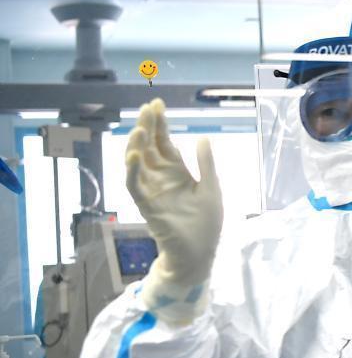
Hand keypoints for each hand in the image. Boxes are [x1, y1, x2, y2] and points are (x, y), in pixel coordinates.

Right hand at [126, 99, 222, 323]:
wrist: (200, 253)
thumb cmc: (206, 223)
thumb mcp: (211, 187)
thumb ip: (206, 163)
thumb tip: (202, 137)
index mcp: (178, 172)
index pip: (164, 143)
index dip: (160, 124)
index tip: (156, 104)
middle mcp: (161, 178)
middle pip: (149, 148)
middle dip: (147, 127)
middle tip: (146, 108)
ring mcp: (152, 191)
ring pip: (138, 164)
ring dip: (136, 145)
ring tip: (139, 128)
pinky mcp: (148, 206)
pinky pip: (135, 186)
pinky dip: (133, 171)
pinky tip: (134, 155)